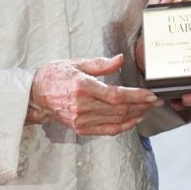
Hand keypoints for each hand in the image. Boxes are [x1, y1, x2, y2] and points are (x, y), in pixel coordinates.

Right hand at [27, 54, 161, 135]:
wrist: (34, 96)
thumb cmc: (54, 76)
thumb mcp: (76, 63)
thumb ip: (100, 64)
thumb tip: (120, 59)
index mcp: (82, 87)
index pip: (116, 95)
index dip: (136, 96)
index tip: (151, 95)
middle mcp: (83, 106)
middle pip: (120, 109)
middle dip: (141, 105)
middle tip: (156, 101)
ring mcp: (81, 119)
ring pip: (116, 120)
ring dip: (135, 115)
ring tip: (148, 109)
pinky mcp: (80, 128)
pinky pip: (107, 130)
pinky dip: (123, 126)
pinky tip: (134, 120)